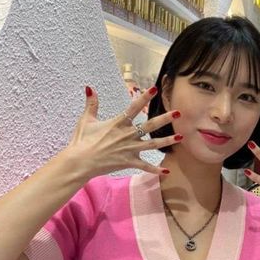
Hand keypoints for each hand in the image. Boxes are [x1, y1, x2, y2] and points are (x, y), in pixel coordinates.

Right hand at [62, 86, 182, 177]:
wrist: (79, 162)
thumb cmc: (81, 141)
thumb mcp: (86, 120)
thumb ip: (91, 104)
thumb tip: (89, 88)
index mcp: (117, 123)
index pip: (134, 108)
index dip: (144, 97)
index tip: (154, 89)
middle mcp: (126, 135)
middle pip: (150, 126)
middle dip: (165, 119)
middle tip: (179, 113)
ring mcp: (129, 149)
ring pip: (152, 145)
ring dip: (167, 141)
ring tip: (180, 137)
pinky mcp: (128, 162)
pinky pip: (144, 166)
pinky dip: (155, 170)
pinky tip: (166, 172)